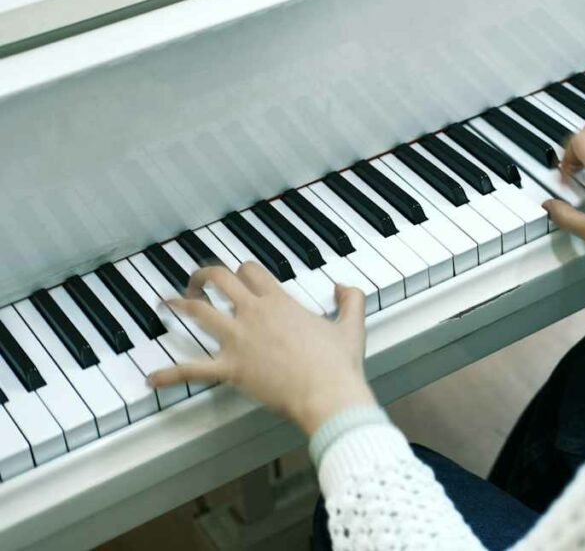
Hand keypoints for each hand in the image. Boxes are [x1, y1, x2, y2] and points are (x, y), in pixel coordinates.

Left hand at [147, 263, 375, 434]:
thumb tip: (341, 287)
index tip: (240, 275)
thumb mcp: (353, 324)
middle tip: (197, 280)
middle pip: (221, 281)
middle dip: (205, 276)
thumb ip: (351, 298)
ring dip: (180, 305)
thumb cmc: (338, 363)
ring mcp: (239, 341)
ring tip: (168, 303)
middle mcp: (254, 314)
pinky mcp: (231, 369)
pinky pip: (193, 369)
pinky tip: (152, 378)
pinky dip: (170, 374)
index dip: (243, 270)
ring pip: (200, 312)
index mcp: (280, 302)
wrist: (328, 393)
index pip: (252, 271)